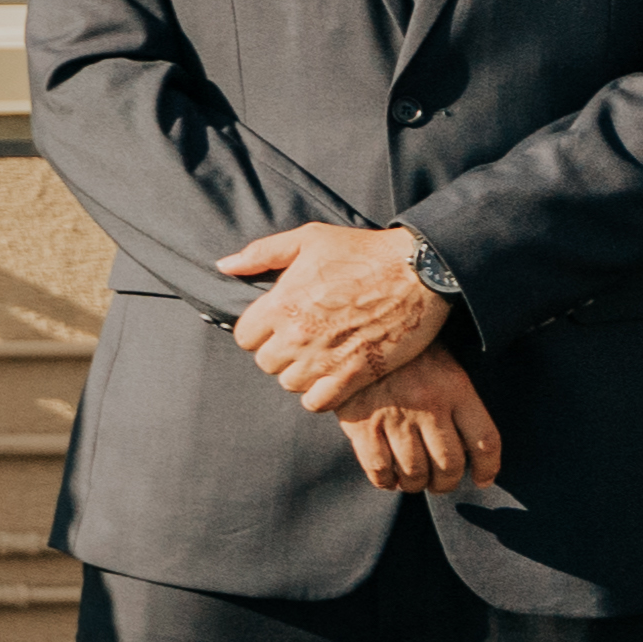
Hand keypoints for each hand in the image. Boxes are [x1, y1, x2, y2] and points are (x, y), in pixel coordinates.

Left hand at [220, 221, 447, 411]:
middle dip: (280, 353)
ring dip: (301, 374)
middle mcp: (298, 335)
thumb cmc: (363, 251)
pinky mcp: (356, 374)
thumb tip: (224, 266)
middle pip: (266, 363)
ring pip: (290, 384)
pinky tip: (334, 376)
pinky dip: (322, 394)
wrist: (419, 270)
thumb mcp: (307, 239)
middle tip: (303, 340)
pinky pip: (318, 402)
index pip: (245, 337)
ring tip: (320, 356)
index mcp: (281, 304)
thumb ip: (261, 254)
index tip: (279, 325)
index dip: (260, 332)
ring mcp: (326, 358)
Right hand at [333, 346, 501, 494]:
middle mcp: (428, 405)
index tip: (482, 479)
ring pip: (415, 472)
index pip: (485, 441)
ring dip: (417, 484)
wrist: (354, 330)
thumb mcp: (442, 364)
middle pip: (450, 464)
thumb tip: (469, 448)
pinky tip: (388, 478)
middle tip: (442, 483)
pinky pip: (378, 468)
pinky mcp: (360, 424)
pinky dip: (385, 481)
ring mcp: (393, 416)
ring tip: (415, 482)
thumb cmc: (405, 351)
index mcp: (455, 388)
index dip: (488, 468)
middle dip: (447, 483)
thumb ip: (457, 400)